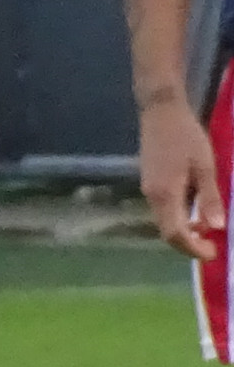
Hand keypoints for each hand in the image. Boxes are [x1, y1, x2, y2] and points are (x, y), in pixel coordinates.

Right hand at [142, 89, 222, 260]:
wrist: (160, 113)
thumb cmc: (186, 136)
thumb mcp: (205, 166)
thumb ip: (209, 198)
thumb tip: (217, 227)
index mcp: (166, 194)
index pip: (176, 233)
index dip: (193, 248)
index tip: (213, 254)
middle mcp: (152, 197)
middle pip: (167, 232)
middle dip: (189, 244)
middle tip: (213, 247)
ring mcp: (148, 191)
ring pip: (164, 222)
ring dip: (184, 231)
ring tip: (208, 230)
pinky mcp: (150, 184)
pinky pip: (163, 210)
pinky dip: (179, 218)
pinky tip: (194, 212)